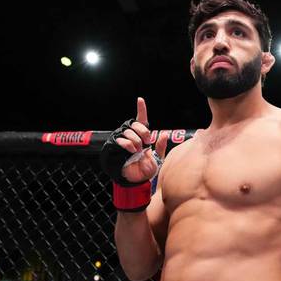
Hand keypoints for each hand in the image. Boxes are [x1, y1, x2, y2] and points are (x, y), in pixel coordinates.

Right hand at [100, 97, 168, 211]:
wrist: (138, 181)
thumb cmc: (148, 170)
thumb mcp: (158, 158)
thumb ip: (160, 147)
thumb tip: (164, 134)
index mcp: (143, 137)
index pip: (141, 120)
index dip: (141, 109)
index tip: (140, 100)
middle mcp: (133, 137)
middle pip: (135, 124)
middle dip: (143, 131)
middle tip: (146, 142)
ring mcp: (124, 141)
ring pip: (128, 131)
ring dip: (135, 140)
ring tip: (138, 150)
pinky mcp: (116, 147)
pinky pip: (121, 139)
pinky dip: (128, 144)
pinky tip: (132, 150)